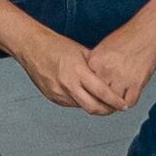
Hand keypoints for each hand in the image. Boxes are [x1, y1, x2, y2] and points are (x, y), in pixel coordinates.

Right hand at [4, 19, 132, 113]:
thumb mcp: (81, 51)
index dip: (115, 101)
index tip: (124, 105)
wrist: (31, 47)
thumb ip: (94, 66)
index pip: (101, 92)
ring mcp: (58, 93)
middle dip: (107, 110)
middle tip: (116, 109)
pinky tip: (84, 95)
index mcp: (77, 71)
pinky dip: (80, 101)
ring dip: (93, 106)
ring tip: (103, 102)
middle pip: (93, 107)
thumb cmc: (56, 45)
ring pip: (82, 106)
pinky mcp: (52, 96)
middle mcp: (67, 84)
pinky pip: (70, 103)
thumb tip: (110, 76)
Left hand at [74, 31, 155, 110]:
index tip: (93, 95)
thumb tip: (88, 80)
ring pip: (113, 103)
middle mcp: (106, 71)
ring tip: (117, 102)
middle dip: (102, 101)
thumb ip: (94, 65)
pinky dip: (129, 102)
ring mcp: (121, 78)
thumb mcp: (102, 48)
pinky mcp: (137, 83)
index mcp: (94, 62)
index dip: (90, 92)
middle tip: (105, 103)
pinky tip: (128, 98)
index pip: (86, 86)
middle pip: (98, 97)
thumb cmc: (126, 38)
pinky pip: (130, 102)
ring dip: (116, 104)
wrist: (147, 32)